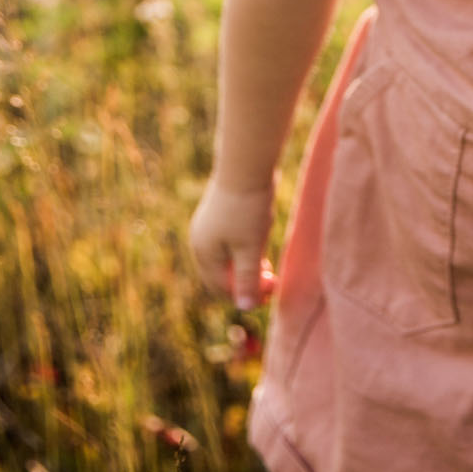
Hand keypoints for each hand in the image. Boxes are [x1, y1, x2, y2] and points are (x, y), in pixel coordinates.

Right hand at [188, 175, 276, 309]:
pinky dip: (244, 248)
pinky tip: (260, 240)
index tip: (272, 291)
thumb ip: (247, 279)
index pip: (222, 289)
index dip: (247, 295)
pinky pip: (229, 241)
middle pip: (222, 275)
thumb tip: (244, 308)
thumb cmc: (248, 208)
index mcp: (204, 254)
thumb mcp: (251, 247)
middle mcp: (200, 241)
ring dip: (247, 265)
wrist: (246, 163)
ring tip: (267, 264)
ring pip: (227, 258)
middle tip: (273, 281)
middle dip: (246, 282)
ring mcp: (207, 226)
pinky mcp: (218, 213)